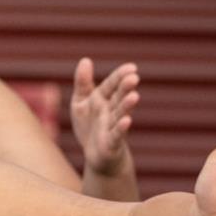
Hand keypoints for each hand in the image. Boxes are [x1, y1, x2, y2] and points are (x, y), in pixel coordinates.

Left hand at [71, 58, 138, 175]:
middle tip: (134, 78)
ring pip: (120, 114)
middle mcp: (110, 111)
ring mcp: (112, 126)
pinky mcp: (112, 143)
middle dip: (125, 88)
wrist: (95, 155)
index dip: (120, 76)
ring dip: (127, 106)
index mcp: (103, 99)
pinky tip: (127, 121)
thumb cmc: (89, 127)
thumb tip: (86, 60)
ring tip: (134, 96)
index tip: (132, 67)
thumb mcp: (80, 102)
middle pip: (119, 98)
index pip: (112, 85)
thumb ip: (83, 83)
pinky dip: (121, 128)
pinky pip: (117, 135)